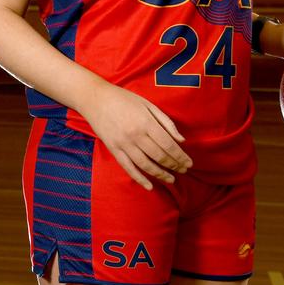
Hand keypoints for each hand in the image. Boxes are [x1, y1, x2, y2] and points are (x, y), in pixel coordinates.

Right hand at [77, 84, 191, 190]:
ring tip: (171, 179)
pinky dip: (139, 179)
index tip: (189, 163)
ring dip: (160, 174)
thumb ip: (166, 122)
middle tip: (183, 170)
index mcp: (147, 123)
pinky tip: (149, 186)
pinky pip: (128, 167)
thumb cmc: (123, 99)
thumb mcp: (148, 104)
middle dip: (174, 165)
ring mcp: (123, 143)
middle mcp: (136, 135)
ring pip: (146, 165)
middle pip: (160, 156)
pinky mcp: (113, 149)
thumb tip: (181, 140)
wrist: (94, 98)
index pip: (169, 145)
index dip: (181, 157)